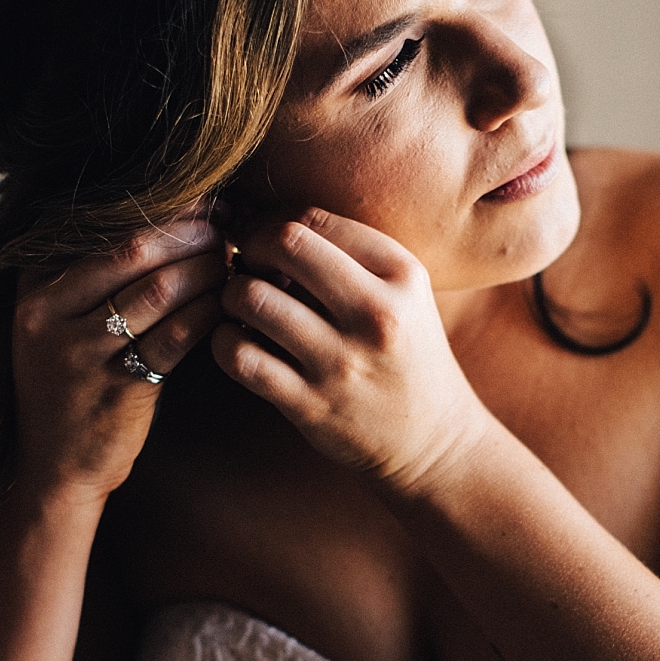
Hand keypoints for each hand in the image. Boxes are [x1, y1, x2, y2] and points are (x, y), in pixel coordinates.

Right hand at [12, 215, 225, 505]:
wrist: (55, 465)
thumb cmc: (72, 383)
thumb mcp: (59, 322)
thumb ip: (93, 274)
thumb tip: (168, 217)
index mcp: (34, 286)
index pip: (103, 226)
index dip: (161, 208)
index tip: (203, 199)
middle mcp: (47, 314)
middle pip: (133, 250)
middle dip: (189, 233)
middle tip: (227, 226)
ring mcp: (78, 353)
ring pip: (157, 291)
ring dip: (204, 270)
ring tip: (231, 260)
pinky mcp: (114, 389)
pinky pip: (173, 339)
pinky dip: (205, 315)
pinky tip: (224, 306)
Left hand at [211, 208, 492, 489]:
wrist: (435, 441)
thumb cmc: (407, 355)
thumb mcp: (404, 294)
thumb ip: (350, 254)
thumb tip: (268, 223)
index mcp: (401, 275)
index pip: (314, 219)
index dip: (273, 222)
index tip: (264, 241)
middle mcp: (376, 314)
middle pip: (283, 243)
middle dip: (248, 247)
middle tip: (244, 265)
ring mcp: (342, 363)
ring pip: (253, 298)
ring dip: (231, 295)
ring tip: (239, 306)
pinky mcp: (312, 405)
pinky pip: (242, 357)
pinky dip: (224, 342)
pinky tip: (236, 342)